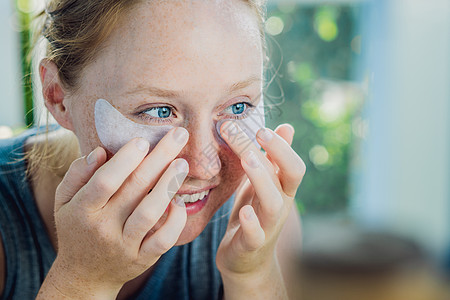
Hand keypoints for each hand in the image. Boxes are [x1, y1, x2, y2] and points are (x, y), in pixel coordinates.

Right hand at [46, 127, 189, 295]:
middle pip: (133, 189)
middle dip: (158, 158)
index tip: (143, 139)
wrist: (85, 275)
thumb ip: (77, 174)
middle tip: (178, 135)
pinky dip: (175, 221)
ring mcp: (124, 245)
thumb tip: (99, 151)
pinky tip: (179, 201)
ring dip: (168, 185)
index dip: (125, 159)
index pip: (105, 180)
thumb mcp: (64, 201)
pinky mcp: (142, 258)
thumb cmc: (77, 227)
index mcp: (83, 209)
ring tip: (182, 164)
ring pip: (149, 213)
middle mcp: (103, 227)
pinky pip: (163, 241)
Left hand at [216, 122, 304, 278]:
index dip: (281, 146)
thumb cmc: (254, 214)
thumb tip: (287, 126)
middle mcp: (280, 205)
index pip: (292, 165)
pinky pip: (255, 235)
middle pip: (285, 177)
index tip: (260, 127)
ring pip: (273, 203)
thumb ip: (273, 158)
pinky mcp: (251, 245)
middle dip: (273, 152)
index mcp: (282, 189)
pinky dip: (252, 224)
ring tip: (246, 157)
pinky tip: (244, 211)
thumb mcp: (263, 183)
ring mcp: (267, 226)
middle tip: (253, 131)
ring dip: (261, 178)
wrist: (245, 260)